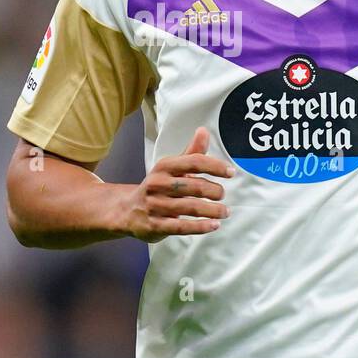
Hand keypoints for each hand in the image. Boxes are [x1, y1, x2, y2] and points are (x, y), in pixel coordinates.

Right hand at [118, 126, 232, 243]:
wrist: (127, 210)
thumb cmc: (157, 186)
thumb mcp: (171, 167)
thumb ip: (191, 153)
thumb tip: (203, 131)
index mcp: (164, 167)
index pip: (194, 162)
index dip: (215, 166)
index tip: (230, 172)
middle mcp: (158, 184)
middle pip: (194, 186)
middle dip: (214, 191)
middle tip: (222, 194)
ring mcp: (156, 206)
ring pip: (190, 207)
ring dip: (212, 210)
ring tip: (225, 212)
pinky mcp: (155, 225)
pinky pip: (181, 226)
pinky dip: (200, 226)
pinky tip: (214, 225)